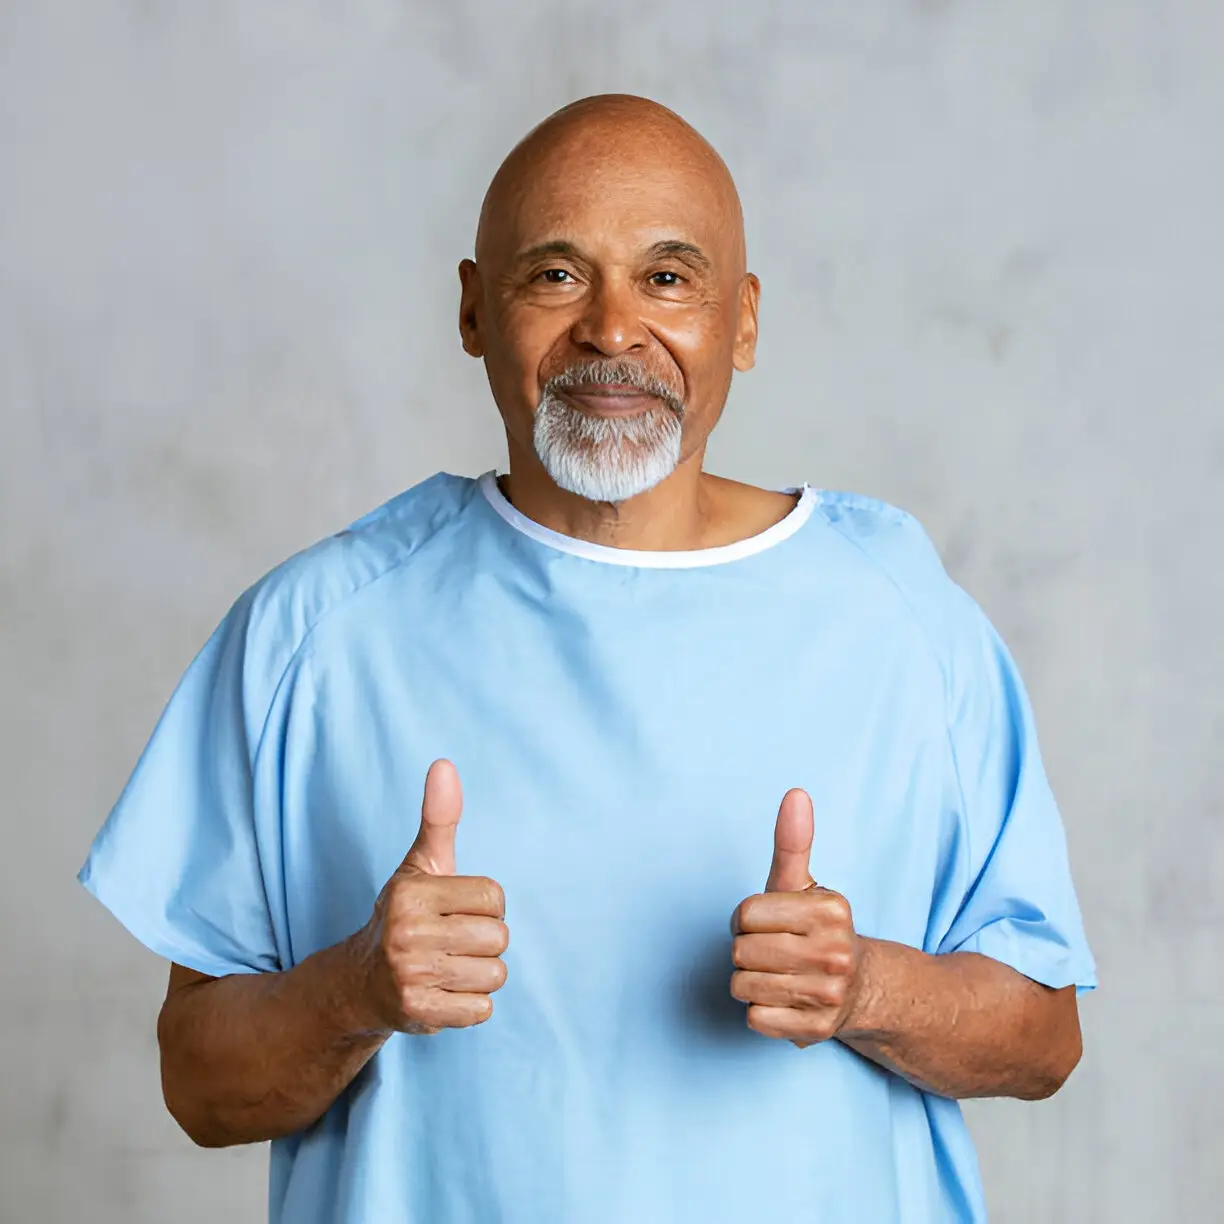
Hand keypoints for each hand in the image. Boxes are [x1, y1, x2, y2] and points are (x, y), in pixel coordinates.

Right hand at [355, 759, 508, 1034]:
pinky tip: (443, 993)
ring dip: (479, 975)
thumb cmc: (404, 915)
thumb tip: (444, 764)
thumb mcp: (419, 865)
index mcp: (412, 893)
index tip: (457, 912)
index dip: (485, 907)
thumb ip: (439, 817)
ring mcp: (411, 976)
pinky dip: (470, 1006)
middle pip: (498, 938)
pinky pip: (482, 1010)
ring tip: (448, 967)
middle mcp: (407, 934)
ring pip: (494, 975)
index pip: (495, 898)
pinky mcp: (419, 1013)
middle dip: (484, 942)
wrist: (360, 983)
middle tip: (451, 942)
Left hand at [729, 788, 862, 1048]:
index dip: (746, 919)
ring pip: (742, 986)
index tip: (768, 924)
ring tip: (779, 976)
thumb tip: (795, 793)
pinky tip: (784, 1001)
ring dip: (750, 982)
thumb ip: (793, 842)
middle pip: (740, 951)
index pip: (744, 915)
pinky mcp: (817, 1031)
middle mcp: (835, 952)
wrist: (861, 988)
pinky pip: (754, 1018)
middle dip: (747, 951)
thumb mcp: (803, 885)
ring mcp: (828, 994)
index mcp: (830, 910)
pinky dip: (760, 1012)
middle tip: (774, 952)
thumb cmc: (815, 930)